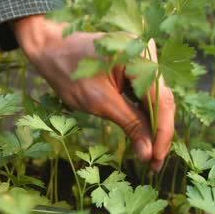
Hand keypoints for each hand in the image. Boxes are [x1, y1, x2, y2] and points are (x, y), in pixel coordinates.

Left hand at [13, 15, 174, 171]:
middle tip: (154, 165)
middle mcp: (147, 55)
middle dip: (159, 134)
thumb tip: (148, 154)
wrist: (52, 48)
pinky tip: (145, 138)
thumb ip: (129, 124)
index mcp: (139, 56)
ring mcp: (144, 60)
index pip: (161, 100)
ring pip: (157, 101)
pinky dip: (145, 117)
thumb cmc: (69, 71)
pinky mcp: (138, 68)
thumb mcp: (98, 101)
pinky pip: (147, 96)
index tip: (157, 160)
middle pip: (163, 101)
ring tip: (151, 157)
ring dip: (154, 129)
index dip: (162, 133)